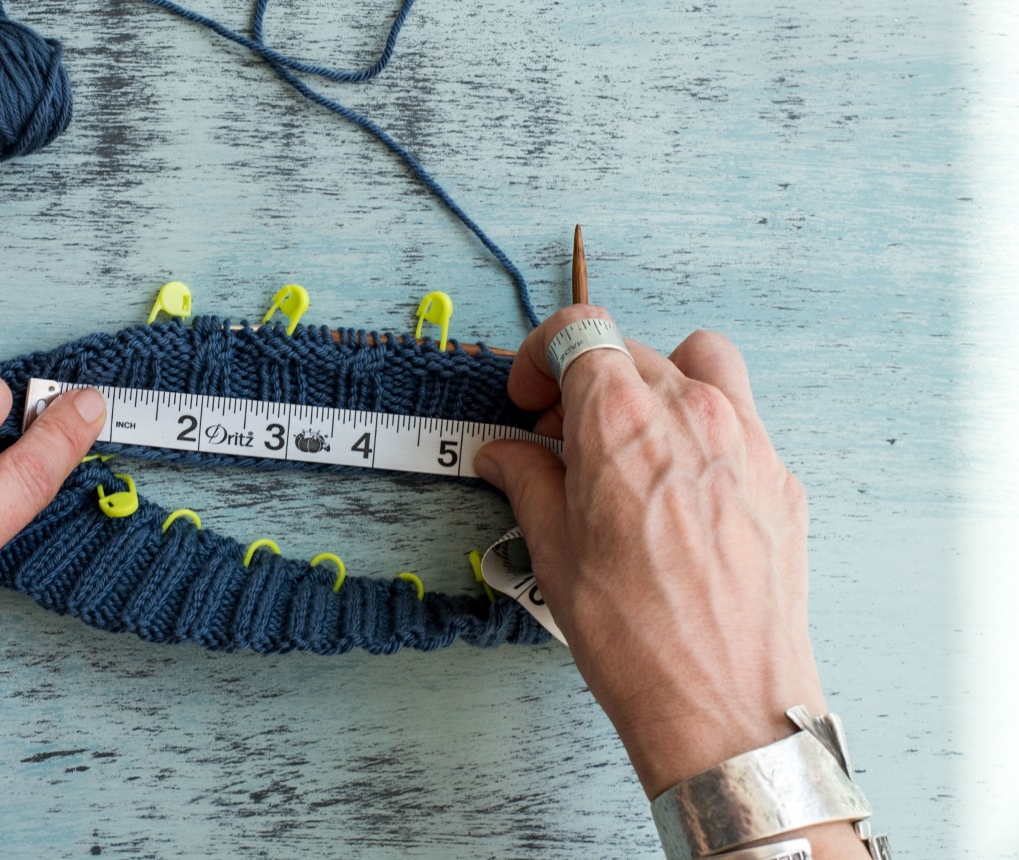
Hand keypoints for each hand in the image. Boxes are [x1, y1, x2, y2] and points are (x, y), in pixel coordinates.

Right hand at [474, 307, 866, 856]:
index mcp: (620, 419)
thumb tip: (506, 456)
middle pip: (630, 351)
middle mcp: (690, 411)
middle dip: (584, 381)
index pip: (580, 331)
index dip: (540, 355)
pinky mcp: (778, 476)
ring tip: (628, 440)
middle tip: (557, 437)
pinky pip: (738, 417)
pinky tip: (677, 487)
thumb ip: (527, 481)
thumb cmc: (635, 635)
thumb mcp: (553, 552)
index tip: (527, 395)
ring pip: (698, 363)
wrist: (722, 701)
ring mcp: (745, 439)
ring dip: (654, 383)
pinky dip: (700, 427)